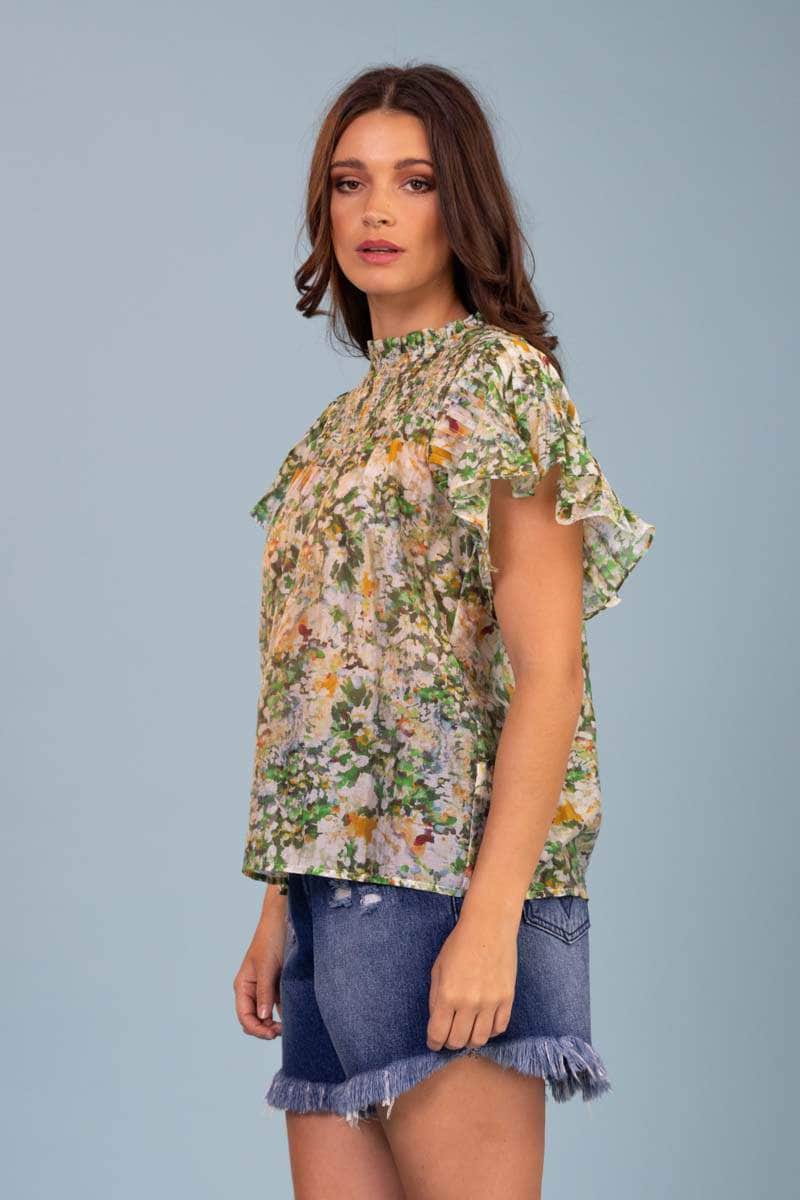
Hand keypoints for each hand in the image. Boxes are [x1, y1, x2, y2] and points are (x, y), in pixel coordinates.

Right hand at [233, 905, 287, 1040]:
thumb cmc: (270, 939)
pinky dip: (284, 1013)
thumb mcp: (266, 967)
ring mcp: (265, 988)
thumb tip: (262, 1017)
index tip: (272, 1034)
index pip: (245, 1016)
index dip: (256, 1029)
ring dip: (275, 1023)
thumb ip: (264, 992)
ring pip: (267, 1015)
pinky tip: (294, 1016)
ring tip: (290, 1027)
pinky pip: (279, 1004)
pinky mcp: (278, 984)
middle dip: (265, 1029)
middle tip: (282, 1032)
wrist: (283, 919)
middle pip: (254, 1019)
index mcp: (243, 986)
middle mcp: (252, 990)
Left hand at [426, 911, 517, 1051]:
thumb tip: (437, 1021)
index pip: (438, 1034)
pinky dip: (490, 1031)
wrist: (489, 927)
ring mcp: (490, 1003)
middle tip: (449, 1036)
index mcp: (447, 995)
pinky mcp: (507, 999)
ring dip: (470, 1040)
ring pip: (480, 1040)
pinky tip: (483, 1022)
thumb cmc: (459, 945)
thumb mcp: (438, 969)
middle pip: (458, 1041)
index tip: (434, 1042)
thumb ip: (435, 998)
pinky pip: (500, 1028)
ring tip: (466, 1030)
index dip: (433, 1042)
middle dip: (450, 1042)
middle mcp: (469, 1003)